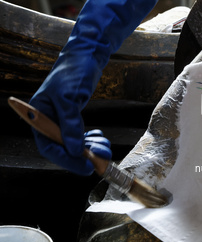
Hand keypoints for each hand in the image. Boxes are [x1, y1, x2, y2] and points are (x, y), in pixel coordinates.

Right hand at [29, 0, 156, 173]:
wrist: (86, 56)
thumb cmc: (73, 72)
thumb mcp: (68, 99)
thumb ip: (70, 125)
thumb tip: (75, 150)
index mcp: (38, 115)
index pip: (48, 145)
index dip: (66, 159)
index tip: (86, 167)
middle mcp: (48, 120)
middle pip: (62, 148)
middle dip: (83, 155)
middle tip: (101, 158)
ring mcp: (62, 119)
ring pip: (74, 144)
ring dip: (91, 148)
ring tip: (105, 146)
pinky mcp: (73, 117)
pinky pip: (81, 136)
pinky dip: (92, 140)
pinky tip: (100, 137)